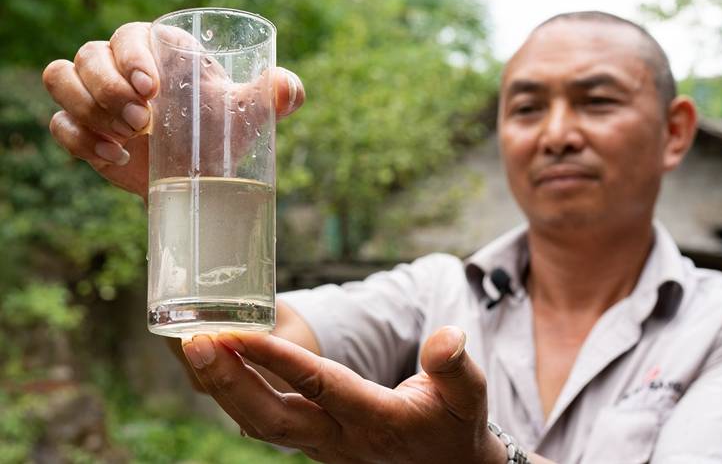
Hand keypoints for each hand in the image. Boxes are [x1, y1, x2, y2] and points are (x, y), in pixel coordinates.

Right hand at [43, 22, 304, 199]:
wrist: (199, 176)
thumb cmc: (222, 131)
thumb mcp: (247, 114)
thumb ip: (273, 97)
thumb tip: (289, 89)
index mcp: (158, 50)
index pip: (131, 36)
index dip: (132, 56)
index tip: (151, 88)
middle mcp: (120, 65)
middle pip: (90, 56)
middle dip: (109, 87)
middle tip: (141, 121)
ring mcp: (95, 96)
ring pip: (62, 79)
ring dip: (87, 107)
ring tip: (127, 138)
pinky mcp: (83, 128)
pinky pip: (60, 123)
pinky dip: (78, 138)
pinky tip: (112, 157)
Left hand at [182, 326, 508, 463]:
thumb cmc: (455, 426)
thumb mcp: (469, 396)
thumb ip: (455, 366)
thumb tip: (445, 337)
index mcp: (375, 421)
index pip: (319, 387)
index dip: (279, 361)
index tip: (239, 334)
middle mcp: (338, 439)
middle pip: (271, 417)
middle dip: (229, 381)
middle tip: (195, 342)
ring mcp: (320, 445)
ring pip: (260, 424)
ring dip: (223, 388)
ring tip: (193, 347)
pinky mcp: (312, 442)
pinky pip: (264, 422)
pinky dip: (235, 395)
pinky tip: (217, 367)